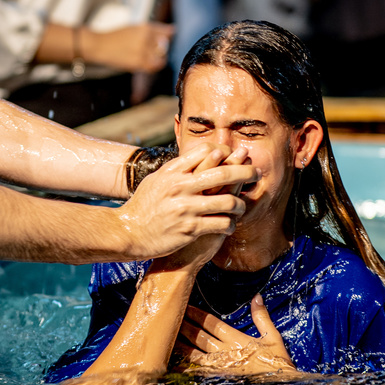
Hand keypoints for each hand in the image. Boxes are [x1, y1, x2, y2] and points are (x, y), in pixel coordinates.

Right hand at [86, 23, 174, 73]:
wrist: (100, 46)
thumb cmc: (117, 36)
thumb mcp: (135, 28)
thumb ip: (154, 29)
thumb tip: (173, 29)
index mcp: (145, 27)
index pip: (166, 32)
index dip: (168, 36)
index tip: (167, 38)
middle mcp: (145, 38)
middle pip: (165, 44)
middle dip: (163, 47)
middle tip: (153, 49)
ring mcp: (142, 51)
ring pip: (161, 56)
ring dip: (159, 56)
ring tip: (149, 55)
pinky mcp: (138, 62)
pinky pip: (154, 66)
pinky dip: (155, 65)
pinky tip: (149, 62)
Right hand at [115, 142, 257, 260]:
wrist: (128, 232)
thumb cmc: (144, 206)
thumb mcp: (157, 180)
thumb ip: (178, 168)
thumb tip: (203, 154)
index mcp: (173, 172)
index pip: (207, 152)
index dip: (226, 152)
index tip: (236, 156)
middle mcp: (181, 186)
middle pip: (223, 172)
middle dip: (245, 172)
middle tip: (256, 173)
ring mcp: (186, 208)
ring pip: (227, 201)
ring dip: (240, 204)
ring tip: (242, 207)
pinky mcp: (190, 228)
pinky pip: (220, 224)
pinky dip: (230, 224)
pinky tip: (230, 225)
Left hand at [173, 295, 296, 375]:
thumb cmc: (278, 363)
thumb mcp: (274, 337)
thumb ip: (262, 317)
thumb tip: (256, 297)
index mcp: (238, 340)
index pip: (212, 324)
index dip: (198, 315)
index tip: (186, 306)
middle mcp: (226, 352)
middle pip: (200, 337)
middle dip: (184, 326)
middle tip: (170, 317)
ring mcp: (221, 368)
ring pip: (195, 354)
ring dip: (181, 345)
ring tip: (167, 337)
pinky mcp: (219, 380)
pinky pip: (199, 374)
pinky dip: (186, 369)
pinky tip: (174, 365)